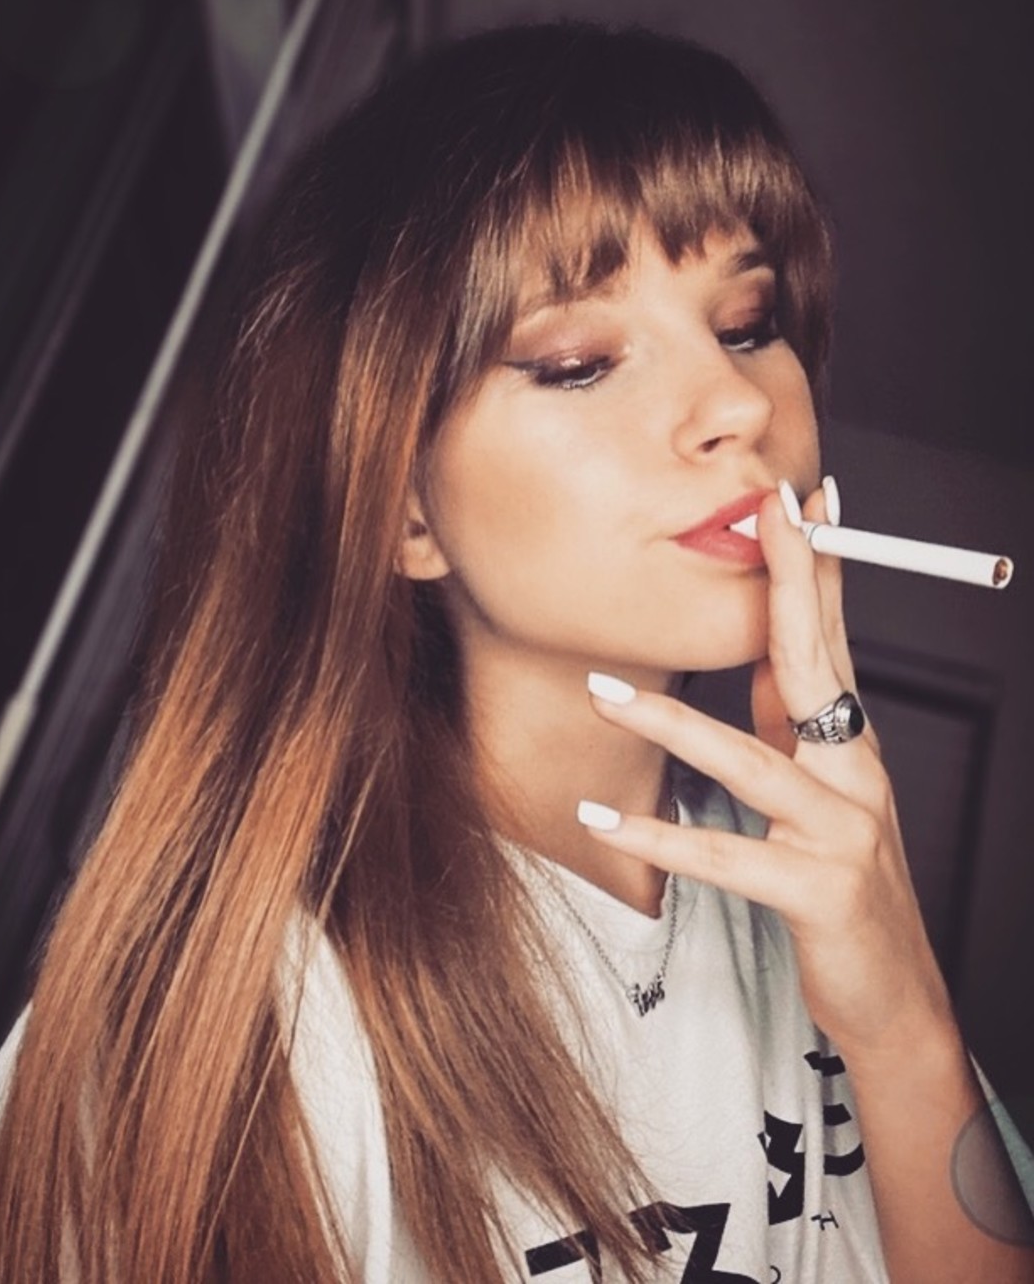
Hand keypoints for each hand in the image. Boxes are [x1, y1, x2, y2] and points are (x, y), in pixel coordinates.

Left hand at [581, 484, 956, 1061]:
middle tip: (761, 514)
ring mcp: (842, 829)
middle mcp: (855, 771)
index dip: (815, 567)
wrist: (895, 993)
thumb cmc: (843, 882)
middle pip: (815, 663)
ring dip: (670, 721)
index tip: (798, 501)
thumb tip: (765, 647)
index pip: (830, 637)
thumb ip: (792, 719)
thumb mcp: (820, 787)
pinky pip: (726, 857)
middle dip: (788, 582)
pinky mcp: (818, 890)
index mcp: (849, 741)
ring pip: (750, 761)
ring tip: (604, 691)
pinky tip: (600, 819)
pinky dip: (658, 839)